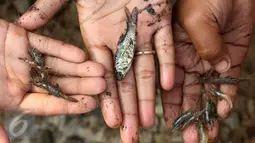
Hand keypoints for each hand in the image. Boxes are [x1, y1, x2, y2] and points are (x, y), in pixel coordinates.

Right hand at [0, 20, 105, 142]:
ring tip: (100, 70)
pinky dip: (62, 50)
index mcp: (16, 98)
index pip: (48, 104)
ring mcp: (25, 59)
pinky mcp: (22, 39)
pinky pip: (46, 45)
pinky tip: (80, 55)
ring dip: (79, 68)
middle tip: (103, 86)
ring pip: (58, 64)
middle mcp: (25, 79)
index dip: (69, 105)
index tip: (90, 105)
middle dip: (81, 85)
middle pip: (59, 84)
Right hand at [16, 1, 174, 141]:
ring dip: (147, 95)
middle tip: (130, 134)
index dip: (105, 98)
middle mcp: (120, 40)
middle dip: (127, 108)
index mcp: (97, 36)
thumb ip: (49, 7)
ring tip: (147, 122)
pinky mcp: (161, 20)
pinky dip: (167, 64)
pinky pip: (164, 46)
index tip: (108, 121)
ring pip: (145, 69)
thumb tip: (22, 24)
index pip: (101, 75)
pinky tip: (167, 86)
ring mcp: (141, 32)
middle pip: (124, 80)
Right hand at [162, 0, 253, 141]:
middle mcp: (188, 59)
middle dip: (187, 115)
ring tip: (206, 134)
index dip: (167, 104)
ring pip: (204, 92)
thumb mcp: (196, 18)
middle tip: (189, 137)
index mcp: (172, 50)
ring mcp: (208, 60)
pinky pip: (226, 82)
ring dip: (205, 113)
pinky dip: (225, 96)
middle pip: (185, 93)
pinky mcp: (229, 57)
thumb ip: (202, 45)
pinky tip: (222, 110)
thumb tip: (214, 68)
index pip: (166, 83)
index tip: (167, 124)